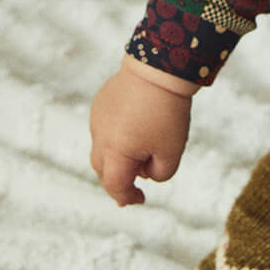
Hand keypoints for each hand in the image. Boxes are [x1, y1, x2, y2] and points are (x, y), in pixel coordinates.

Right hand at [89, 57, 195, 205]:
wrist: (159, 69)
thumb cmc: (167, 113)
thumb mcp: (172, 150)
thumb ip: (160, 173)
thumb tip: (146, 174)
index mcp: (115, 153)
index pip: (115, 185)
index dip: (127, 197)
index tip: (140, 200)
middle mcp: (100, 137)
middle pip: (103, 170)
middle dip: (118, 180)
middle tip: (133, 186)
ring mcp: (97, 118)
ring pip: (101, 148)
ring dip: (117, 158)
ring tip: (140, 153)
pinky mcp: (101, 102)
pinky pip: (104, 127)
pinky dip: (116, 136)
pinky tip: (136, 128)